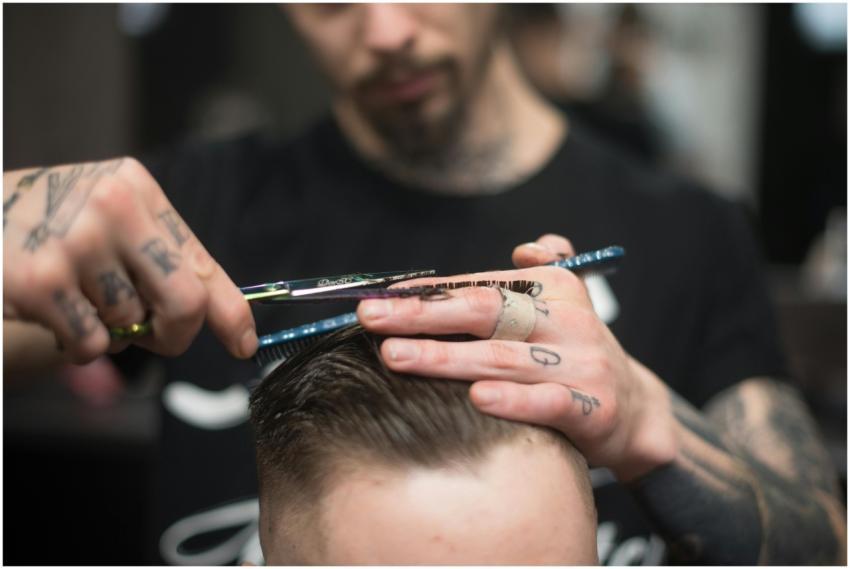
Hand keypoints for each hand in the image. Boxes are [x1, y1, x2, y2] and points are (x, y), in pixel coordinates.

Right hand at [4, 158, 256, 363]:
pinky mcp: (40, 280)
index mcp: (138, 190)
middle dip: (173, 335)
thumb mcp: (114, 220)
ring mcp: (76, 242)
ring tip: (77, 296)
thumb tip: (228, 320)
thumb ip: (166, 260)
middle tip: (152, 336)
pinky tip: (53, 308)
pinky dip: (76, 342)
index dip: (230, 312)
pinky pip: (90, 344)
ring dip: (109, 330)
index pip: (201, 263)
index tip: (244, 343)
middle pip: (184, 303)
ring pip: (130, 327)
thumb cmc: (52, 224)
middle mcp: (114, 206)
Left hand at [358, 234, 676, 479]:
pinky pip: (549, 402)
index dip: (426, 293)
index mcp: (554, 289)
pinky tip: (475, 399)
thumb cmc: (576, 354)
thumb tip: (527, 247)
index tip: (379, 298)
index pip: (479, 286)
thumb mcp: (566, 306)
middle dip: (423, 315)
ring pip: (504, 358)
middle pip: (485, 313)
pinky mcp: (595, 407)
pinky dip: (513, 401)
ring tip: (395, 357)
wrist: (637, 408)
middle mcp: (568, 320)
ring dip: (446, 358)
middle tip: (371, 318)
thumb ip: (540, 274)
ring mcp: (583, 363)